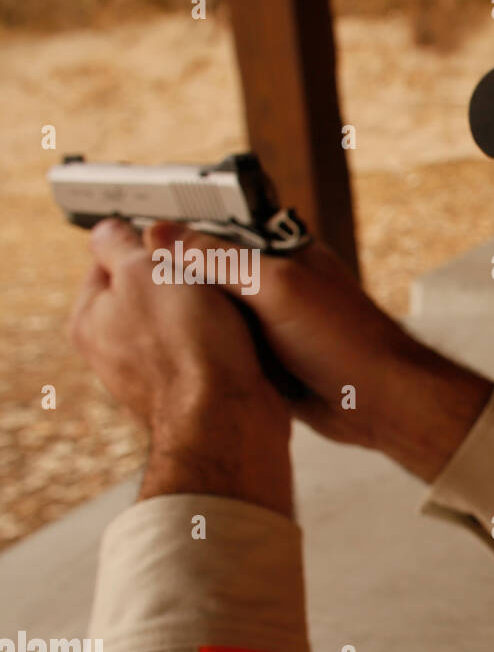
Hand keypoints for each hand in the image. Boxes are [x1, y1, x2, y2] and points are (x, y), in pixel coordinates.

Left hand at [68, 219, 292, 514]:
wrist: (230, 420)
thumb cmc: (188, 349)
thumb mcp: (146, 271)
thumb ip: (122, 245)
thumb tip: (109, 231)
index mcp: (92, 317)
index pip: (111, 259)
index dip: (147, 242)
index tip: (176, 239)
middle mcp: (117, 349)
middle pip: (153, 290)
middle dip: (182, 278)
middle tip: (207, 272)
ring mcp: (157, 373)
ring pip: (186, 319)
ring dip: (210, 308)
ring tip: (231, 306)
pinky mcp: (196, 390)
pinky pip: (213, 348)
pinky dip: (228, 339)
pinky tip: (242, 338)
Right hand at [148, 222, 492, 482]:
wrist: (380, 401)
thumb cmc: (343, 338)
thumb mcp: (276, 287)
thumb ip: (220, 260)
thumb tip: (163, 234)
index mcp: (285, 254)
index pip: (221, 229)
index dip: (180, 232)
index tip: (136, 234)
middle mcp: (279, 286)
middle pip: (213, 276)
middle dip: (179, 280)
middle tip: (128, 279)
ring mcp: (275, 327)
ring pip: (217, 318)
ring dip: (192, 321)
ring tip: (142, 316)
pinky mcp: (274, 363)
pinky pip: (229, 353)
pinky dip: (209, 354)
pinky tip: (176, 357)